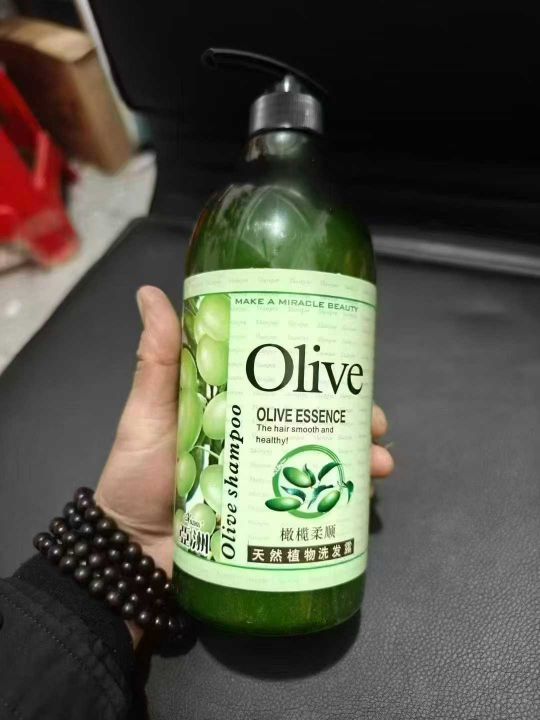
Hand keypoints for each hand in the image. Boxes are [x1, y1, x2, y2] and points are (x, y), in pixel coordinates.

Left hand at [96, 286, 393, 636]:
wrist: (130, 551)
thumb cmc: (134, 476)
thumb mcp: (147, 412)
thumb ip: (156, 361)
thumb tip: (150, 292)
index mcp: (233, 406)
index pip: (285, 382)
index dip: (320, 374)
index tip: (350, 363)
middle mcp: (256, 438)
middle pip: (315, 420)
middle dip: (355, 417)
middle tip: (376, 420)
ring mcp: (266, 479)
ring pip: (324, 460)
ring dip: (359, 457)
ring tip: (378, 461)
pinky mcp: (270, 517)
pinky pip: (316, 505)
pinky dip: (344, 499)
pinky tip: (364, 495)